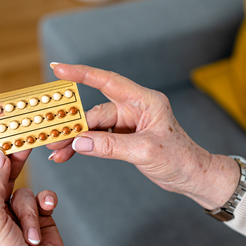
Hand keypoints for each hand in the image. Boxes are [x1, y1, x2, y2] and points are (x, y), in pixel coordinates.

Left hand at [0, 144, 101, 245]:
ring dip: (30, 209)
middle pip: (3, 180)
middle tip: (24, 143)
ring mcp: (18, 218)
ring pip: (26, 191)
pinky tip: (48, 214)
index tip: (2, 136)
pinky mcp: (41, 219)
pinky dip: (46, 206)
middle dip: (13, 167)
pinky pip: (44, 198)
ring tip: (29, 233)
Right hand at [46, 64, 239, 209]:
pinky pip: (98, 138)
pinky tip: (69, 153)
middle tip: (53, 138)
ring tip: (57, 152)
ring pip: (94, 127)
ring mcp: (129, 123)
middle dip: (74, 125)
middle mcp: (135, 108)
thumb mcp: (145, 152)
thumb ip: (111, 146)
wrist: (192, 177)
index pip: (109, 81)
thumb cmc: (180, 159)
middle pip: (96, 112)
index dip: (83, 73)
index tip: (59, 68)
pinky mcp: (125, 138)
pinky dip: (84, 146)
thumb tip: (79, 141)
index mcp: (145, 101)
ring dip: (75, 139)